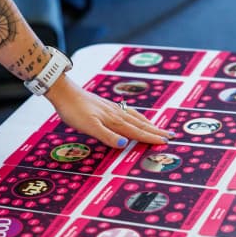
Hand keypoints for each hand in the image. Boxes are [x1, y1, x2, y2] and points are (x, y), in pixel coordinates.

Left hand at [45, 75, 172, 147]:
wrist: (64, 92)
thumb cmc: (74, 111)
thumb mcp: (89, 127)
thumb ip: (107, 136)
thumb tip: (126, 145)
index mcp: (114, 121)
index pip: (137, 132)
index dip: (151, 138)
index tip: (165, 142)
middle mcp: (117, 114)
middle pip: (140, 124)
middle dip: (156, 131)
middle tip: (171, 135)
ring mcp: (112, 109)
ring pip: (135, 118)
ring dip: (148, 124)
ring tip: (159, 128)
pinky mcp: (107, 106)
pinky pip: (128, 113)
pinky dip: (137, 117)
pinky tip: (135, 117)